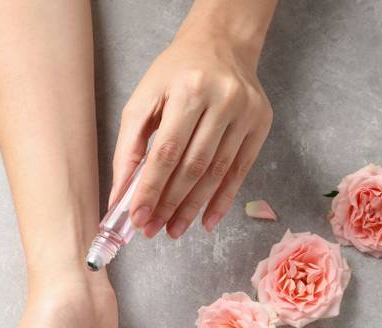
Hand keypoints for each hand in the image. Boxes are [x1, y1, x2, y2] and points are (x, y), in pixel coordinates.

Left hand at [110, 26, 272, 237]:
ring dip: (193, 208)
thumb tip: (120, 195)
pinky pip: (240, 171)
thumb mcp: (143, 100)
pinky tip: (205, 221)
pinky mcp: (261, 124)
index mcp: (188, 89)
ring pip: (217, 173)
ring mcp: (247, 113)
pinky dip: (222, 200)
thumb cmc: (176, 74)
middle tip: (152, 229)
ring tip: (173, 229)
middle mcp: (223, 100)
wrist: (222, 44)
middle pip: (193, 166)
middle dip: (170, 204)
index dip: (151, 189)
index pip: (167, 151)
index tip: (137, 218)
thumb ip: (128, 147)